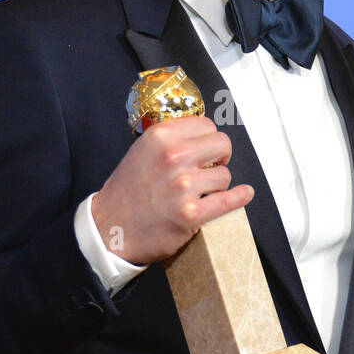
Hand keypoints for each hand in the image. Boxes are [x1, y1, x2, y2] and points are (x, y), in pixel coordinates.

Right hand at [91, 115, 253, 264]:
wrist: (109, 229)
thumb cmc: (125, 192)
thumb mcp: (141, 152)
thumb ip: (170, 140)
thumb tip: (201, 136)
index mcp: (160, 137)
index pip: (206, 125)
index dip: (209, 139)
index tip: (206, 150)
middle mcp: (173, 157)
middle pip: (223, 145)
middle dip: (220, 157)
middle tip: (212, 168)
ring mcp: (183, 186)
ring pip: (224, 176)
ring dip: (217, 185)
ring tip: (201, 192)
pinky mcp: (191, 214)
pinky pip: (228, 201)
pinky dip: (239, 198)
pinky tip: (244, 193)